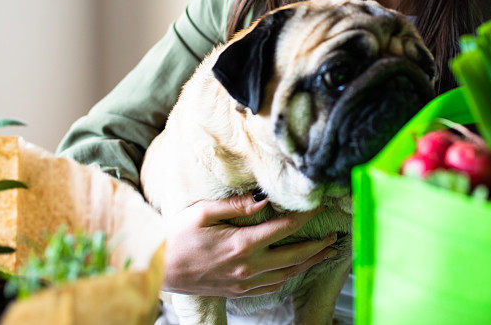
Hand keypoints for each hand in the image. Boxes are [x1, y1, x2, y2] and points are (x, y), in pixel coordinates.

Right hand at [162, 193, 337, 297]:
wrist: (156, 269)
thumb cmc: (175, 236)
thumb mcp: (202, 211)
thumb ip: (236, 205)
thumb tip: (264, 199)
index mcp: (242, 243)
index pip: (286, 227)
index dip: (306, 216)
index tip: (320, 206)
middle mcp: (248, 266)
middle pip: (295, 255)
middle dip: (318, 244)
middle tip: (334, 235)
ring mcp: (244, 282)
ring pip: (287, 273)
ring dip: (309, 262)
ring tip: (325, 252)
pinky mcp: (237, 291)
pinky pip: (272, 286)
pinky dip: (289, 276)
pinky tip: (295, 269)